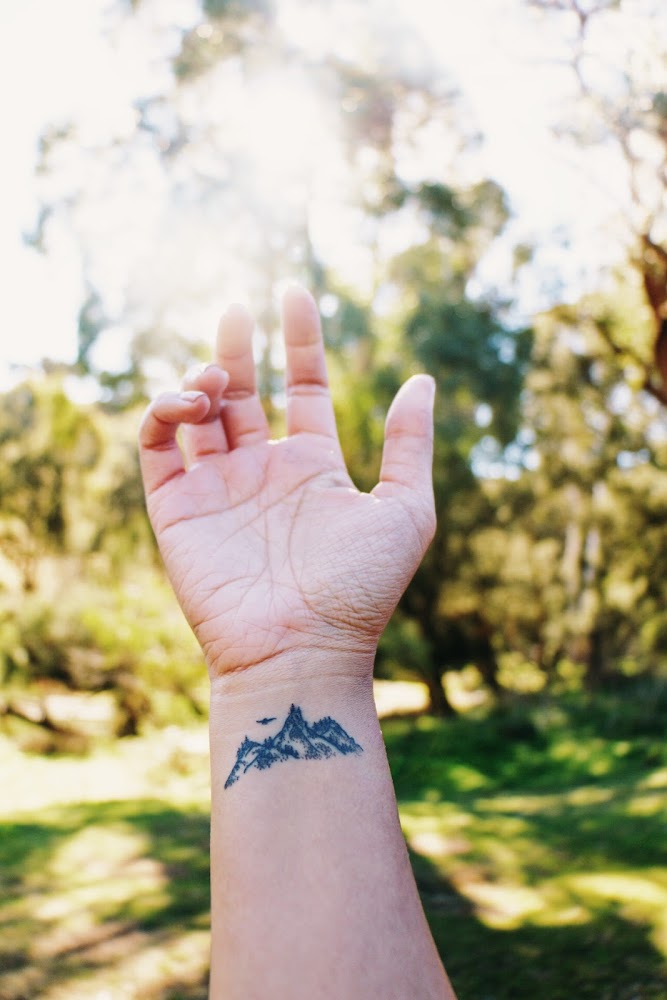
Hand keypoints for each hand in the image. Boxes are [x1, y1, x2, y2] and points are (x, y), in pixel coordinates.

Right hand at [138, 286, 434, 682]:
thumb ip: (410, 445)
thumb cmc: (360, 589)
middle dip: (238, 348)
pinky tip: (190, 402)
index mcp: (313, 466)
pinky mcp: (176, 510)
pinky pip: (157, 448)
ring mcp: (218, 489)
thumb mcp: (406, 510)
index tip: (295, 292)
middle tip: (237, 309)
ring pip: (196, 413)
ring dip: (200, 380)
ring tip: (213, 375)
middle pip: (242, 391)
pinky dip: (163, 413)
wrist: (302, 651)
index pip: (302, 386)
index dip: (301, 339)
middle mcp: (263, 471)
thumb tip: (423, 379)